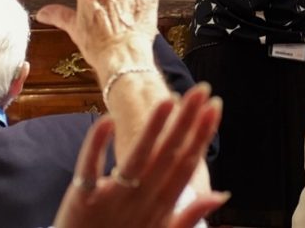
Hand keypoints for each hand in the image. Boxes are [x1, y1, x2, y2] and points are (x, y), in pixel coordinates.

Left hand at [53, 84, 228, 227]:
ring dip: (153, 129)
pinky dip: (96, 145)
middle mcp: (141, 199)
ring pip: (137, 158)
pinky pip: (89, 168)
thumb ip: (189, 215)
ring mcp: (112, 199)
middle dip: (186, 121)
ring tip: (169, 100)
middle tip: (203, 89)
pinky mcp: (82, 199)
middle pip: (167, 154)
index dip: (201, 134)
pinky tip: (106, 121)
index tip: (215, 106)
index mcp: (160, 206)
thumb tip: (221, 194)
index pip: (186, 164)